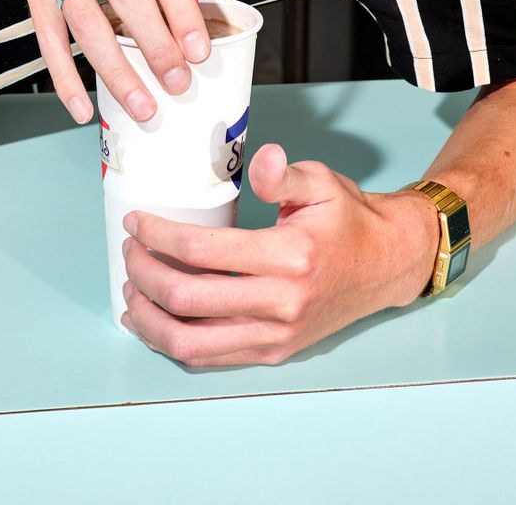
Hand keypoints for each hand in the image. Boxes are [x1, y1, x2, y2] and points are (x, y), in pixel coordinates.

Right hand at [0, 0, 208, 125]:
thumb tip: (189, 5)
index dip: (183, 13)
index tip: (200, 50)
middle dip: (157, 48)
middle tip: (179, 83)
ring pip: (86, 25)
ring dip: (117, 71)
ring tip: (143, 105)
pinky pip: (47, 35)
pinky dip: (64, 76)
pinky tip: (82, 106)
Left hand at [120, 144, 439, 365]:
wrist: (386, 264)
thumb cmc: (348, 219)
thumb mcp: (321, 182)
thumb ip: (284, 175)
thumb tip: (264, 159)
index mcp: (290, 256)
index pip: (204, 252)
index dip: (159, 237)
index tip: (136, 222)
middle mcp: (280, 304)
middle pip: (188, 301)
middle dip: (144, 274)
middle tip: (129, 251)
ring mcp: (275, 335)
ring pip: (191, 342)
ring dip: (149, 318)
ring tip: (131, 289)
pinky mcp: (273, 352)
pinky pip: (210, 357)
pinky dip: (173, 342)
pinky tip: (154, 322)